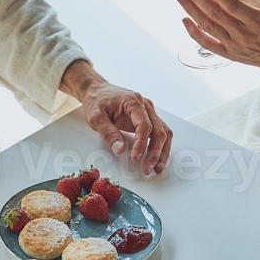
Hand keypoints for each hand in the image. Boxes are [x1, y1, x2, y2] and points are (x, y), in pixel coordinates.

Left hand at [62, 61, 172, 175]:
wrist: (97, 90)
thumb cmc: (96, 101)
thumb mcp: (96, 117)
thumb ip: (108, 133)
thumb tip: (120, 150)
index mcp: (133, 102)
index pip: (144, 125)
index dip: (141, 144)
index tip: (135, 158)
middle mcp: (145, 105)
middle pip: (159, 131)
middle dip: (155, 152)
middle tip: (147, 169)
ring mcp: (149, 111)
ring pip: (164, 132)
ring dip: (162, 152)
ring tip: (156, 168)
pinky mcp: (148, 118)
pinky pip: (159, 132)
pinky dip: (160, 147)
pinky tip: (156, 159)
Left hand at [176, 0, 259, 72]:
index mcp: (257, 21)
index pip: (231, 4)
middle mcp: (243, 34)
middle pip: (215, 13)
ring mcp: (234, 45)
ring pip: (208, 26)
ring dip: (191, 10)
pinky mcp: (228, 54)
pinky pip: (207, 44)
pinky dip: (194, 33)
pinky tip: (184, 20)